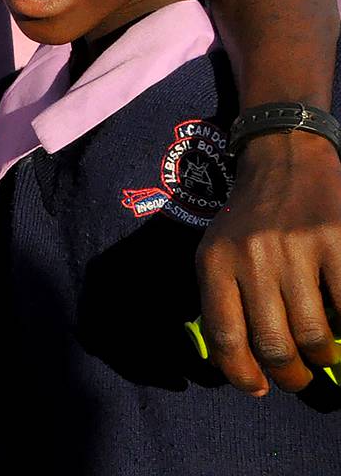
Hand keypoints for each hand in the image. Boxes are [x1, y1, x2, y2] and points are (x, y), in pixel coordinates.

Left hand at [196, 131, 340, 393]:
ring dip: (321, 356)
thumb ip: (224, 299)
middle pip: (274, 343)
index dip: (242, 374)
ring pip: (314, 334)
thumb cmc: (250, 216)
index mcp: (215, 262)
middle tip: (298, 377)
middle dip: (289, 375)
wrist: (285, 157)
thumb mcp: (218, 249)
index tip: (259, 388)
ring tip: (321, 351)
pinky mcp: (336, 240)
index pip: (225, 336)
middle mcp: (251, 256)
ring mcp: (295, 249)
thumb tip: (239, 364)